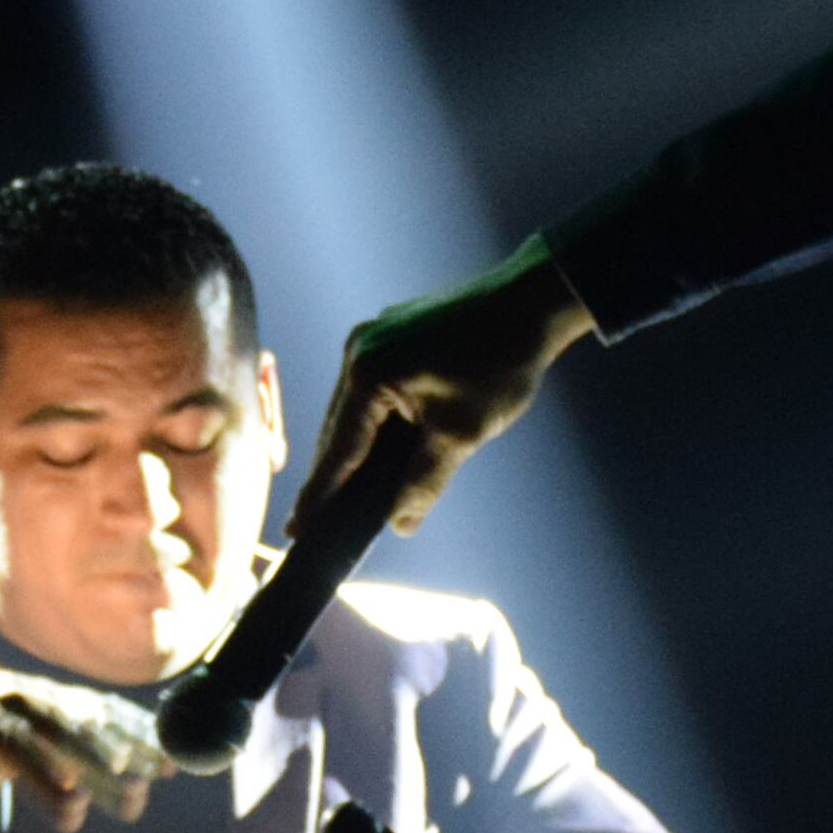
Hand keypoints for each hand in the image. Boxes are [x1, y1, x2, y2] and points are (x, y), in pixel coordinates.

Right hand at [0, 663, 168, 832]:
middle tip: (133, 783)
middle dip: (99, 754)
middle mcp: (10, 697)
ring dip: (41, 772)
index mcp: (39, 697)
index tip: (169, 766)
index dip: (134, 738)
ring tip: (71, 803)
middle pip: (62, 725)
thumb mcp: (26, 740)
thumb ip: (75, 761)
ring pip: (11, 743)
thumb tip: (140, 795)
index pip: (96, 714)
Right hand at [300, 240, 598, 536]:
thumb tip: (400, 522)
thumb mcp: (461, 433)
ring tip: (346, 494)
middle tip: (316, 523)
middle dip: (333, 476)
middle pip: (338, 429)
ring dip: (355, 449)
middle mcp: (359, 350)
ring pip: (354, 410)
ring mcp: (373, 338)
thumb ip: (424, 482)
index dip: (320, 495)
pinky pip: (371, 389)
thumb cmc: (501, 363)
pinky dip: (373, 422)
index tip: (298, 530)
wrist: (533, 302)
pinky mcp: (390, 335)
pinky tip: (378, 449)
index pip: (338, 450)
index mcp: (369, 373)